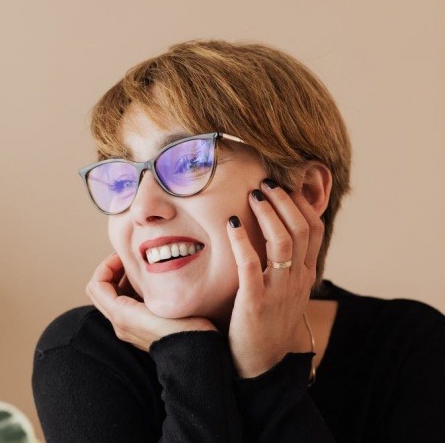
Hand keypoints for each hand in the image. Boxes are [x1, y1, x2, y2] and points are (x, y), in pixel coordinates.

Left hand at [86, 254, 216, 351]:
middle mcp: (119, 323)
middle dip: (111, 271)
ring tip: (140, 270)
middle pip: (100, 291)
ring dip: (120, 280)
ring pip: (111, 297)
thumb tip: (132, 267)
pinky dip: (129, 290)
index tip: (124, 256)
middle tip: (129, 260)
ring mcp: (127, 327)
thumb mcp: (159, 302)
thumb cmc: (181, 327)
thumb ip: (141, 285)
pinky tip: (148, 284)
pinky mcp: (138, 329)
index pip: (96, 284)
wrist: (194, 355)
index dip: (106, 266)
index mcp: (120, 315)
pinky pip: (123, 305)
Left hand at [227, 181, 322, 377]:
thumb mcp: (285, 290)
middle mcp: (297, 279)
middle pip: (301, 228)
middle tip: (266, 183)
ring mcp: (278, 290)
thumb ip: (286, 263)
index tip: (284, 184)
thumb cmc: (267, 321)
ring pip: (283, 241)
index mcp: (305, 274)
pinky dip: (242, 240)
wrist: (260, 363)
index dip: (301, 202)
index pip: (314, 229)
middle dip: (285, 200)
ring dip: (268, 213)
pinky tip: (230, 223)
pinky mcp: (255, 301)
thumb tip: (278, 230)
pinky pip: (251, 264)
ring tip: (253, 195)